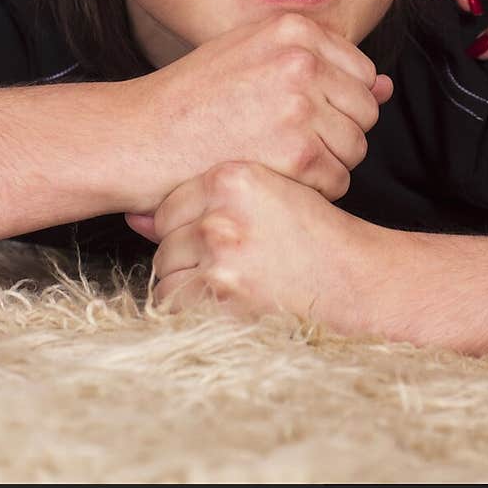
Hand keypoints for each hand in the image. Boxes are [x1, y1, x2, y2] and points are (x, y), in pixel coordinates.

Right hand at [122, 12, 391, 214]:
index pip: (361, 72)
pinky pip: (338, 179)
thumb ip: (319, 64)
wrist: (138, 137)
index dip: (335, 102)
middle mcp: (302, 59)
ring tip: (276, 160)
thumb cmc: (191, 99)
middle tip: (284, 142)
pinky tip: (274, 180)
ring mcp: (301, 104)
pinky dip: (313, 190)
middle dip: (335, 133)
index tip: (298, 116)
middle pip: (364, 110)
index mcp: (294, 28)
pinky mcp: (296, 151)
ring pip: (356, 147)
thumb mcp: (252, 56)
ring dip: (325, 164)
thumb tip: (387, 84)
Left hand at [131, 162, 381, 327]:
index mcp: (232, 177)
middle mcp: (221, 211)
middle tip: (231, 266)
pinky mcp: (220, 295)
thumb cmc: (312, 236)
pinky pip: (173, 304)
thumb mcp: (265, 196)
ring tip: (231, 284)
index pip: (170, 205)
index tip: (216, 240)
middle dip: (188, 258)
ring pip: (165, 273)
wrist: (353, 278)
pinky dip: (191, 309)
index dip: (188, 229)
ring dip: (188, 285)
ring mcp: (219, 254)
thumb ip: (206, 199)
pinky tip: (225, 303)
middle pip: (164, 240)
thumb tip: (134, 216)